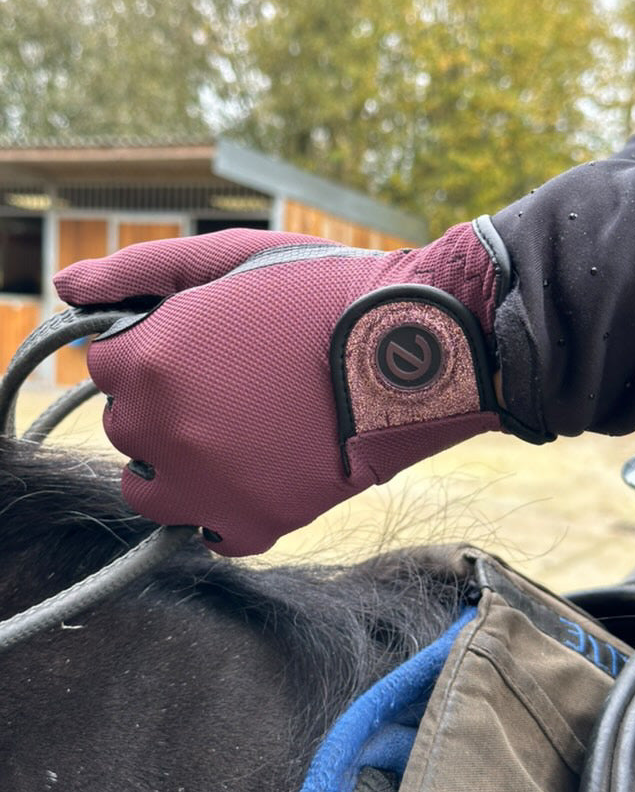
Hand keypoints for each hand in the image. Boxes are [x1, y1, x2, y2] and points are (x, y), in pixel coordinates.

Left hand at [55, 223, 511, 554]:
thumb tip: (67, 285)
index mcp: (151, 359)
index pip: (105, 366)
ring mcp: (208, 485)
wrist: (409, 348)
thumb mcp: (230, 257)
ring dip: (174, 465)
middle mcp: (165, 429)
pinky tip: (256, 476)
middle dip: (159, 406)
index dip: (146, 352)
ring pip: (149, 489)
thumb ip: (138, 269)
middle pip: (125, 427)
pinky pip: (209, 534)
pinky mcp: (255, 523)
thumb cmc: (322, 293)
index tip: (189, 347)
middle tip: (222, 386)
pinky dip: (223, 511)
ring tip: (229, 436)